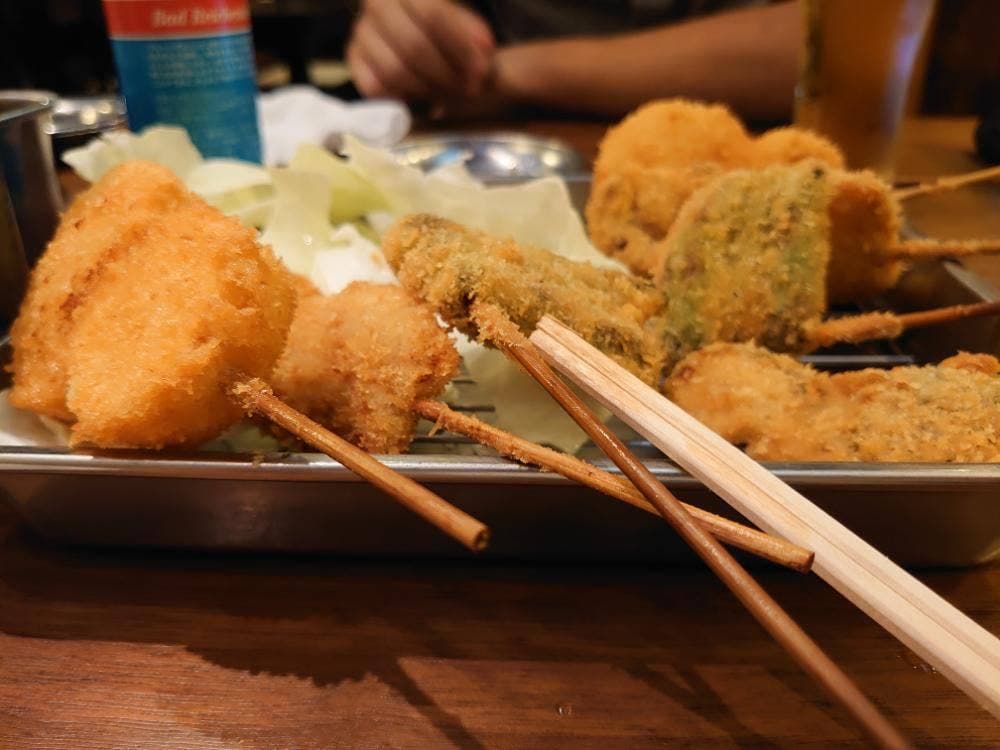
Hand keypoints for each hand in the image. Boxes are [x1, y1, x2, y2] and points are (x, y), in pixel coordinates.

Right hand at [347, 0, 495, 100]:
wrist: (414, 25)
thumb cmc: (444, 23)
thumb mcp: (460, 16)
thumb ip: (471, 30)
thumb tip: (484, 50)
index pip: (432, 15)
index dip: (460, 45)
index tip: (484, 68)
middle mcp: (376, 3)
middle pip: (413, 46)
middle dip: (447, 73)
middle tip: (471, 88)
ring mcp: (361, 32)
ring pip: (394, 71)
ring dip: (429, 89)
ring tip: (452, 93)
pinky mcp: (354, 58)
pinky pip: (375, 87)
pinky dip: (403, 96)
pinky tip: (424, 96)